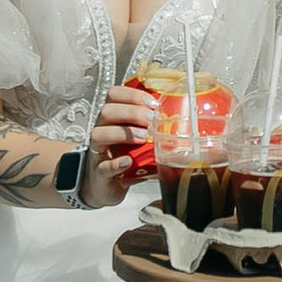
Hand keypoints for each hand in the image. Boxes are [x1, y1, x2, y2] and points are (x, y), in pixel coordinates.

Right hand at [86, 79, 159, 202]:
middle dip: (131, 112)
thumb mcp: (140, 141)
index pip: (114, 96)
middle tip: (150, 120)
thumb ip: (154, 130)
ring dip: (123, 133)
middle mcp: (103, 131)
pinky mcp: (100, 173)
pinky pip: (103, 166)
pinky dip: (116, 163)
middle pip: (107, 111)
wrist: (107, 185)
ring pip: (99, 134)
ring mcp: (98, 152)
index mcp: (113, 120)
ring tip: (143, 138)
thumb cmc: (125, 159)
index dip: (132, 95)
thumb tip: (183, 122)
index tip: (152, 103)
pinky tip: (128, 161)